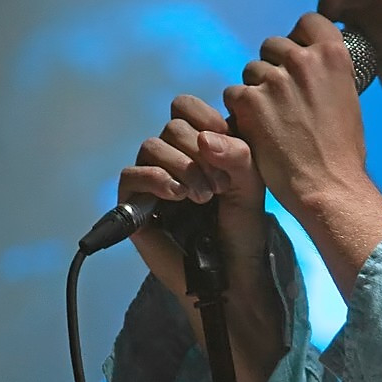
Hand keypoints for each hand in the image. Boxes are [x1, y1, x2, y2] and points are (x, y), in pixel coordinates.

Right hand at [118, 93, 267, 300]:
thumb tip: (203, 138)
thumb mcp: (251, 185)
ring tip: (202, 197)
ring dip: (181, 166)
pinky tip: (177, 195)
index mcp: (201, 146)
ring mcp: (152, 180)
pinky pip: (131, 174)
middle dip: (198, 152)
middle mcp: (174, 157)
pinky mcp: (134, 203)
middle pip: (172, 126)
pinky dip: (155, 178)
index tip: (226, 144)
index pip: (187, 107)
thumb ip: (238, 153)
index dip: (204, 117)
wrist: (233, 274)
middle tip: (219, 185)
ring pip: (151, 146)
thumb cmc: (244, 230)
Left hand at [221, 13, 366, 222]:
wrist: (327, 186)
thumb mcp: (348, 101)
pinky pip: (234, 94)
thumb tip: (314, 64)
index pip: (308, 22)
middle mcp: (304, 60)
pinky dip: (241, 112)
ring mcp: (275, 79)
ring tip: (272, 121)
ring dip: (255, 91)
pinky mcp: (250, 100)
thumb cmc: (342, 152)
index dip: (300, 37)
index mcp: (333, 56)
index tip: (298, 54)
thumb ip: (329, 76)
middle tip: (281, 99)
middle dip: (273, 67)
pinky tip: (257, 131)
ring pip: (251, 70)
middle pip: (273, 45)